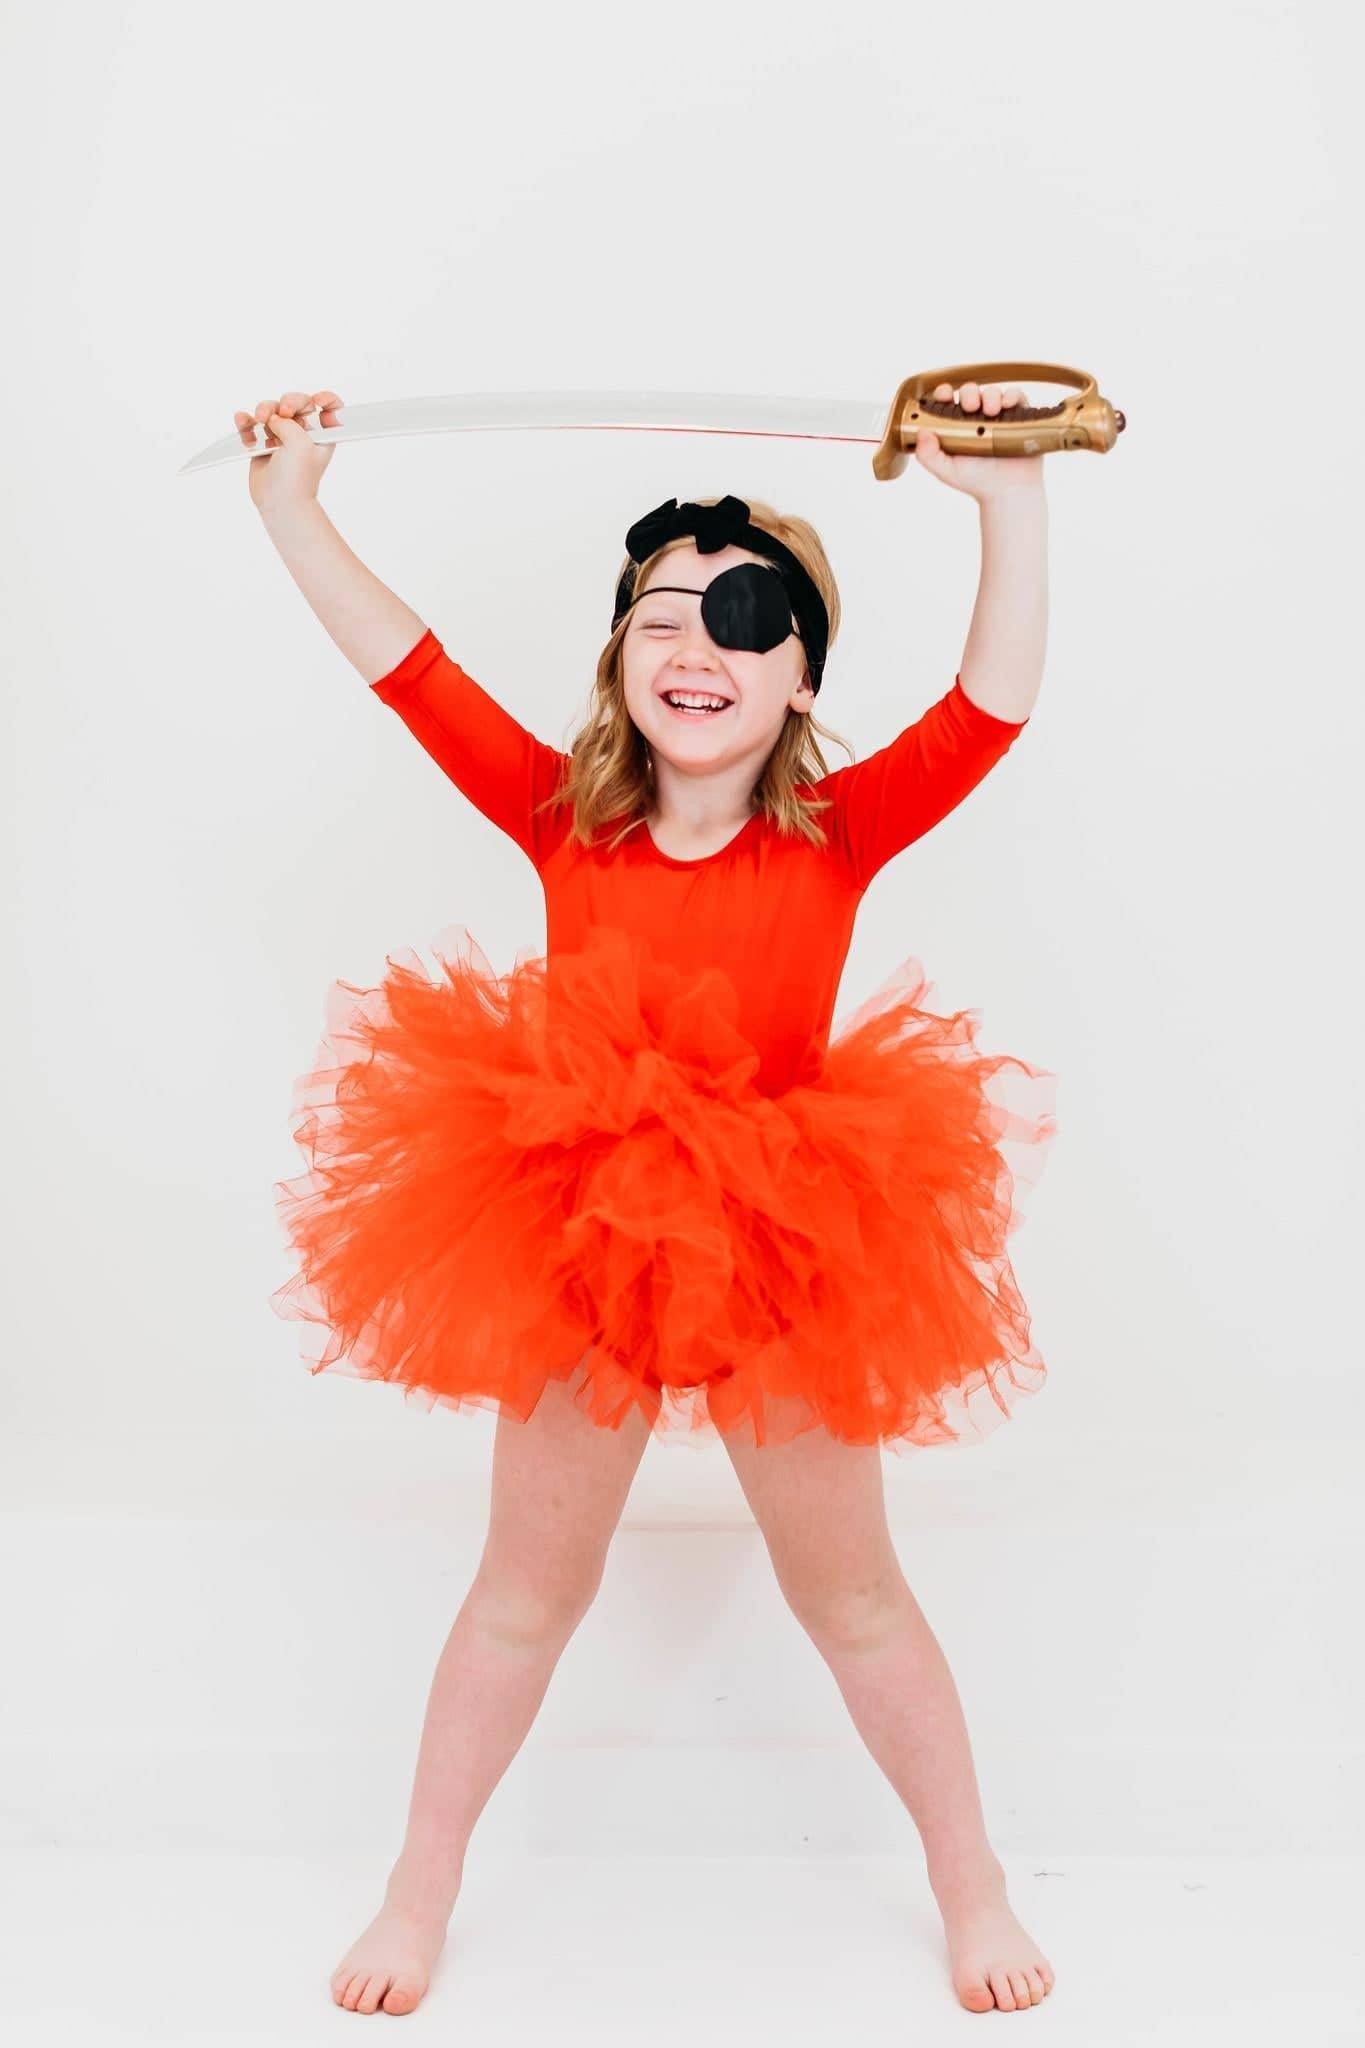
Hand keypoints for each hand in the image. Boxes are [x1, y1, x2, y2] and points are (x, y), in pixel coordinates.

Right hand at [233, 389, 343, 516]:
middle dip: (287, 401)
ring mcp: (282, 438)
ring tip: (259, 419)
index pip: (331, 409)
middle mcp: (304, 434)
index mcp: (322, 434)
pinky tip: (242, 421)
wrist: (280, 502)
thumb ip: (288, 421)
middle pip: (296, 403)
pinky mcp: (263, 445)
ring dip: (264, 409)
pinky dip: (246, 421)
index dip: (326, 399)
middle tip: (282, 412)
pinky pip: (253, 425)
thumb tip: (272, 418)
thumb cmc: (297, 477)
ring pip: (272, 411)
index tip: (317, 400)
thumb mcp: (301, 443)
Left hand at [913, 381, 1044, 501]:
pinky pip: (1016, 397)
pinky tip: (1007, 406)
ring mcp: (998, 416)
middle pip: (971, 392)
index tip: (945, 395)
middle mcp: (977, 417)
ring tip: (991, 412)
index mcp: (956, 425)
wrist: (1008, 492)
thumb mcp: (946, 471)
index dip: (944, 393)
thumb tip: (921, 432)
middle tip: (970, 406)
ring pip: (993, 392)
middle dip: (969, 393)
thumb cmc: (976, 482)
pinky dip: (1012, 396)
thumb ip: (928, 455)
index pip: (947, 401)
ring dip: (991, 396)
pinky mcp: (1019, 416)